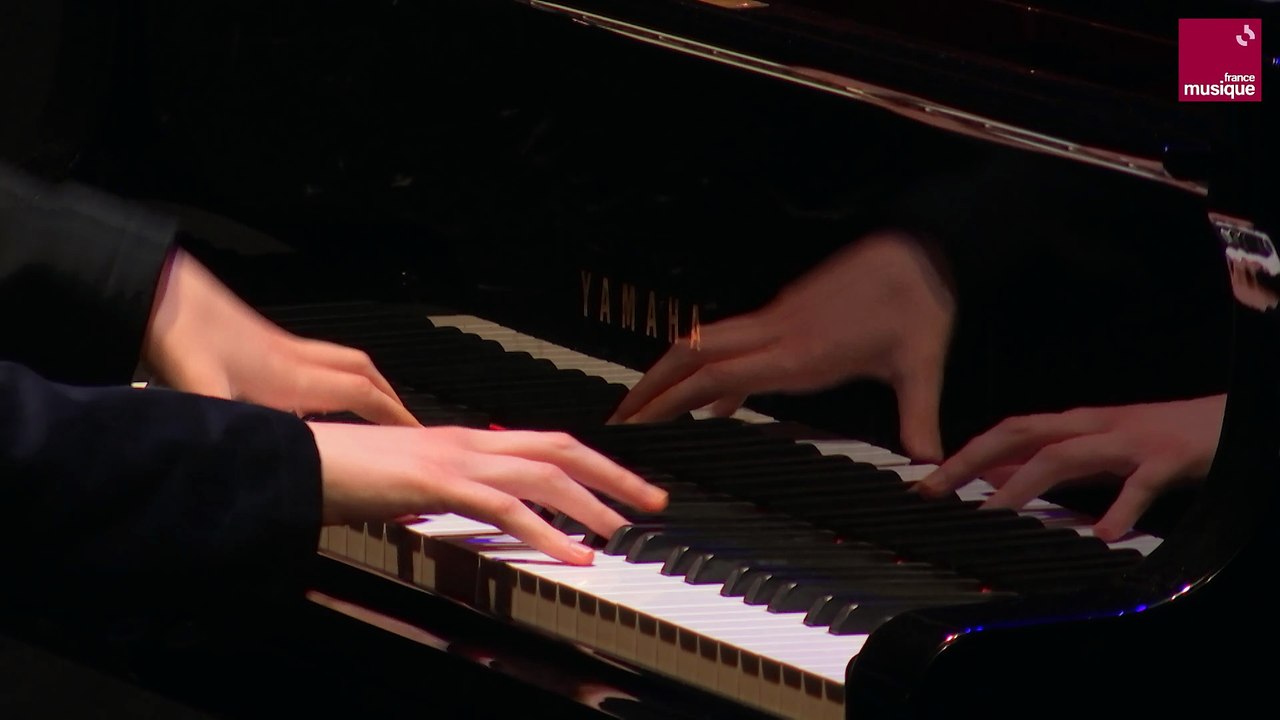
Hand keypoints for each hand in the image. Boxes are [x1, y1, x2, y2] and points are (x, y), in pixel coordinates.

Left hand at [143, 249, 416, 425]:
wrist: (166, 297)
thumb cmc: (186, 340)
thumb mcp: (204, 393)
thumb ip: (225, 430)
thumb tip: (232, 466)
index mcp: (293, 378)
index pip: (362, 395)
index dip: (394, 417)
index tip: (417, 437)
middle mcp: (299, 360)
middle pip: (363, 372)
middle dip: (393, 398)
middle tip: (410, 424)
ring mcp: (285, 349)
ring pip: (345, 361)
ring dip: (370, 383)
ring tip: (380, 408)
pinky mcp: (268, 344)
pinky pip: (321, 361)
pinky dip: (338, 378)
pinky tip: (321, 398)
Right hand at [307, 423, 669, 564]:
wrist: (296, 461)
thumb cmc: (342, 472)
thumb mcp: (409, 484)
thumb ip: (446, 493)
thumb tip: (472, 511)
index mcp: (465, 441)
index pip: (543, 443)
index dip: (590, 461)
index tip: (623, 485)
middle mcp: (469, 442)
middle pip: (560, 449)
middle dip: (613, 474)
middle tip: (652, 502)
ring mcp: (456, 458)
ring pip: (544, 475)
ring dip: (590, 504)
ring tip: (622, 532)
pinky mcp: (438, 483)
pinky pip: (506, 508)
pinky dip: (546, 532)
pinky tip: (572, 555)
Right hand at [609, 232, 954, 460]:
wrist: (916, 248)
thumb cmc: (916, 301)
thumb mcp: (921, 364)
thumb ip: (919, 415)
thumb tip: (929, 460)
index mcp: (799, 352)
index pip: (717, 376)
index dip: (673, 401)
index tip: (641, 423)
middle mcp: (776, 334)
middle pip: (692, 356)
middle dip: (650, 388)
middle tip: (619, 420)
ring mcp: (775, 320)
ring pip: (703, 344)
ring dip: (669, 373)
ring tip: (646, 407)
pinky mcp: (783, 313)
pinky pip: (730, 343)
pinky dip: (708, 370)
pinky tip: (716, 400)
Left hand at [914, 394, 1225, 541]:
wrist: (1231, 419)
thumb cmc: (1161, 438)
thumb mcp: (1100, 445)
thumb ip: (1052, 459)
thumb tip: (997, 474)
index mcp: (1078, 424)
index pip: (1010, 431)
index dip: (967, 452)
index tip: (928, 480)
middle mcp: (1097, 427)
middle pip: (1023, 434)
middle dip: (974, 459)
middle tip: (937, 490)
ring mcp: (1131, 441)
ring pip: (1067, 455)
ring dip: (1025, 482)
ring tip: (994, 511)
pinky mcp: (1169, 459)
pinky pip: (1140, 485)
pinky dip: (1121, 509)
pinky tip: (1103, 534)